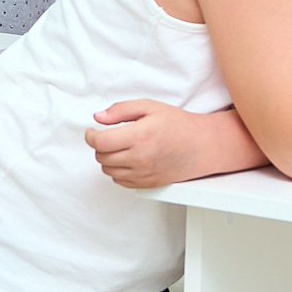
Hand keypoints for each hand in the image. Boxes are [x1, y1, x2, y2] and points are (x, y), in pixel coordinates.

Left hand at [85, 100, 227, 189]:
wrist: (201, 146)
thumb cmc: (178, 125)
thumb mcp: (150, 107)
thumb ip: (121, 110)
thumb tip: (99, 117)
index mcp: (139, 136)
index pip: (100, 142)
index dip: (90, 135)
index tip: (92, 131)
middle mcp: (139, 158)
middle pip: (101, 156)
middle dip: (100, 145)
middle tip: (110, 135)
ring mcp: (143, 174)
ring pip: (108, 170)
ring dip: (108, 158)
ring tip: (121, 147)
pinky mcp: (147, 184)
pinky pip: (119, 181)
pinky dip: (118, 170)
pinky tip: (129, 159)